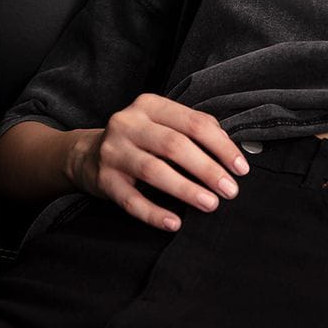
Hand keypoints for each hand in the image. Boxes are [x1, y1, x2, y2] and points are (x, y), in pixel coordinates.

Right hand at [66, 93, 250, 231]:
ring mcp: (113, 151)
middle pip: (175, 146)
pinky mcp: (103, 180)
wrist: (87, 155)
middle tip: (230, 190)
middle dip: (208, 170)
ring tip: (210, 204)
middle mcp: (129, 123)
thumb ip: (195, 128)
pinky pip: (131, 200)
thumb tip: (230, 148)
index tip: (241, 167)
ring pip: (154, 171)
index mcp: (150, 105)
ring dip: (186, 190)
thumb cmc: (140, 139)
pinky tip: (174, 222)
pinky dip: (154, 213)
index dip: (221, 146)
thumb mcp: (164, 123)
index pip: (194, 123)